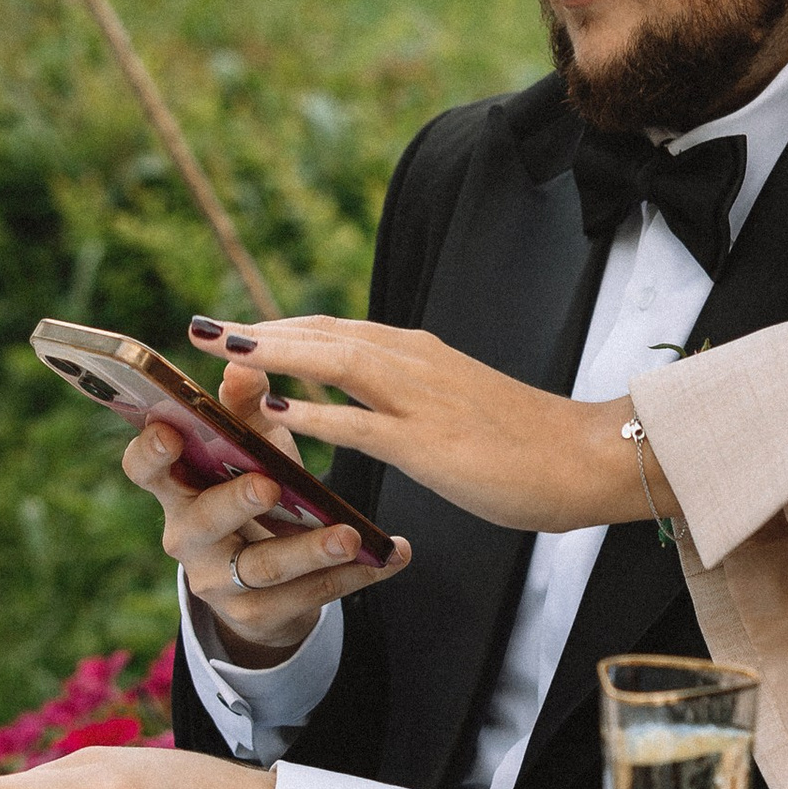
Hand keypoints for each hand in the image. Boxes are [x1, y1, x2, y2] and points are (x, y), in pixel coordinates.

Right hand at [121, 414, 405, 658]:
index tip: (170, 432)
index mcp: (176, 486)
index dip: (150, 452)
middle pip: (206, 519)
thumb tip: (244, 360)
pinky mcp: (258, 614)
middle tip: (270, 484)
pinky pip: (310, 595)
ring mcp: (219, 581)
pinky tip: (392, 556)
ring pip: (263, 566)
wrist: (264, 580)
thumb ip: (244, 406)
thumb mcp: (250, 446)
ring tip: (351, 535)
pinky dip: (355, 575)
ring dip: (310, 550)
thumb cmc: (250, 488)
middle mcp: (187, 536)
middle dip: (238, 501)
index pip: (143, 469)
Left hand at [188, 314, 658, 535]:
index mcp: (421, 356)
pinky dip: (314, 412)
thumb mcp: (459, 408)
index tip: (231, 331)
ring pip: (336, 361)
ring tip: (221, 351)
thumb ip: (412, 399)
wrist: (588, 459)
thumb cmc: (529, 444)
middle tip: (199, 328)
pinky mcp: (431, 442)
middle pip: (324, 334)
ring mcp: (423, 399)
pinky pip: (361, 422)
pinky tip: (273, 414)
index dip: (279, 330)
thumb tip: (372, 406)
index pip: (336, 332)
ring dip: (274, 353)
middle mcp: (416, 363)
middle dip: (258, 331)